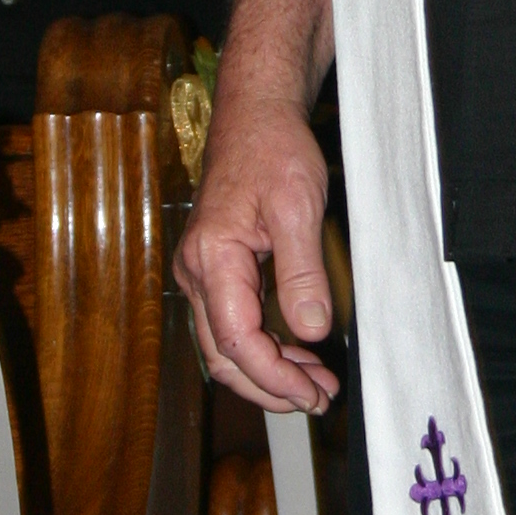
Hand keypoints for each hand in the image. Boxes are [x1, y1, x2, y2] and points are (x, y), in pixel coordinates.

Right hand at [173, 93, 338, 412]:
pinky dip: (264, 347)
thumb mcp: (298, 206)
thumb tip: (311, 329)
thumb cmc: (273, 150)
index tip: (311, 391)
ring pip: (226, 345)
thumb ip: (302, 272)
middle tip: (318, 398)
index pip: (236, 341)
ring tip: (315, 384)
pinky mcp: (217, 269)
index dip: (274, 377)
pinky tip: (298, 353)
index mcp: (212, 260)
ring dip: (268, 372)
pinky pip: (233, 323)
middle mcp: (197, 272)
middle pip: (224, 355)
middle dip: (270, 386)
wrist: (255, 115)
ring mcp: (204, 273)